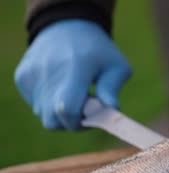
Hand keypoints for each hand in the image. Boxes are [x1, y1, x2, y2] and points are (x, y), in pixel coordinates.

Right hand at [15, 19, 131, 129]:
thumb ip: (112, 90)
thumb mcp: (117, 66)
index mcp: (75, 69)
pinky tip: (60, 86)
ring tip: (73, 93)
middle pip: (53, 121)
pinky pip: (35, 104)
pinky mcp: (22, 78)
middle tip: (85, 106)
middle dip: (72, 122)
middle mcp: (49, 73)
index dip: (81, 121)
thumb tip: (111, 110)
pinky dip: (49, 102)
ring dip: (60, 113)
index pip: (68, 110)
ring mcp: (32, 75)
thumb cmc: (98, 51)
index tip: (93, 113)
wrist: (67, 25)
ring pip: (44, 114)